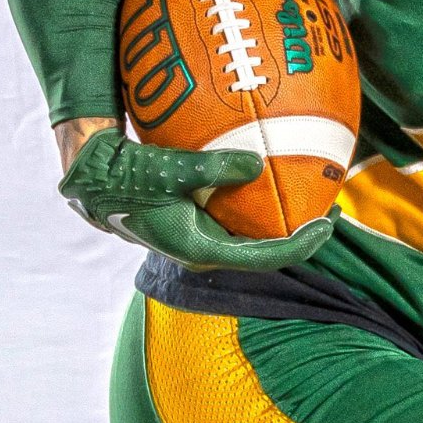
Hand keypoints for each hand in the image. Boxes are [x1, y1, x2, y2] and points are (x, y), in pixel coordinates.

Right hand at [57, 126, 331, 269]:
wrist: (89, 183)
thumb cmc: (125, 179)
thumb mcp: (169, 170)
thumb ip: (214, 169)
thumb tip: (258, 165)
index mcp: (202, 250)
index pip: (268, 257)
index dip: (305, 243)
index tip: (331, 222)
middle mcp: (205, 250)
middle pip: (267, 251)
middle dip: (302, 233)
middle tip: (333, 208)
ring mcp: (199, 238)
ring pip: (251, 236)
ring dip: (281, 219)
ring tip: (310, 195)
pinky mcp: (193, 222)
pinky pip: (236, 217)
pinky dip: (257, 203)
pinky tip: (270, 176)